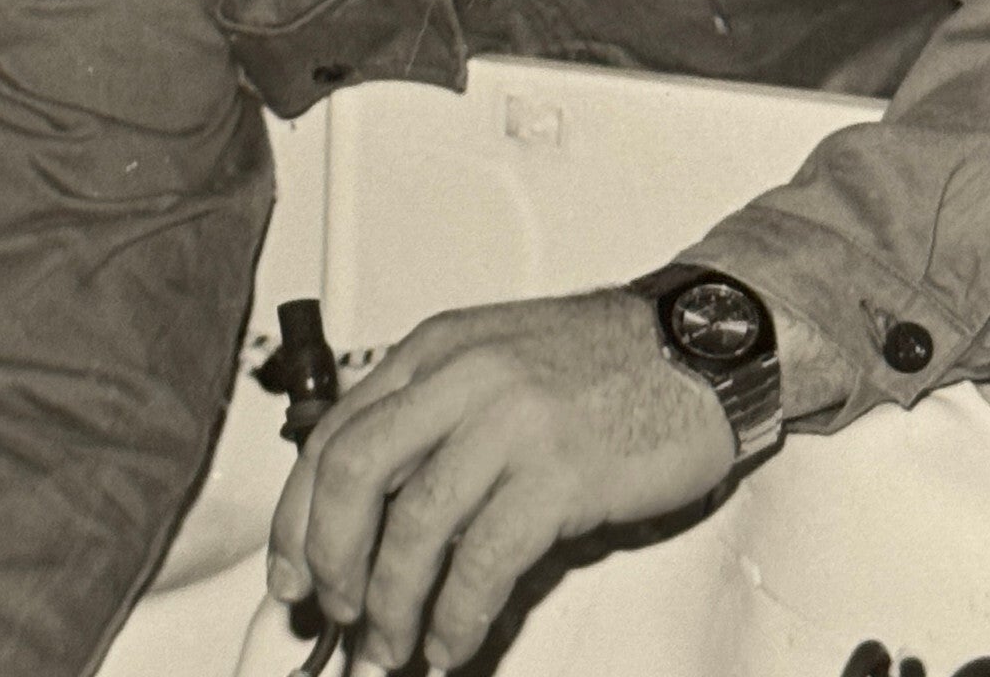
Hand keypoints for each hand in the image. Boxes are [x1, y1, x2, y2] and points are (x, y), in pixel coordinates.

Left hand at [266, 290, 735, 672]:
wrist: (698, 343)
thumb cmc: (602, 362)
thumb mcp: (495, 361)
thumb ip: (434, 416)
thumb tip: (372, 512)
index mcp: (437, 350)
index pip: (335, 432)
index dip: (299, 514)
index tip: (292, 571)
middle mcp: (464, 376)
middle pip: (355, 472)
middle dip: (329, 557)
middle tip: (334, 611)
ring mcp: (512, 421)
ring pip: (415, 525)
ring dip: (390, 603)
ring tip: (390, 646)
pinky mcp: (562, 472)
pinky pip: (485, 560)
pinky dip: (456, 616)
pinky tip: (449, 641)